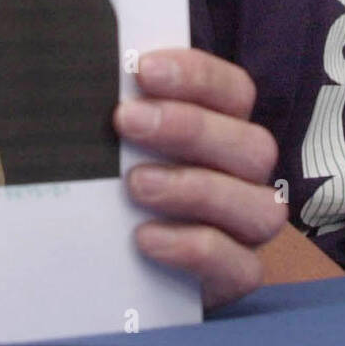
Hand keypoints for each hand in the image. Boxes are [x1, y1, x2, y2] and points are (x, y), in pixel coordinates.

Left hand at [115, 49, 285, 309]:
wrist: (111, 267)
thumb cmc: (116, 185)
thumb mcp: (115, 142)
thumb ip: (119, 108)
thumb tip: (84, 73)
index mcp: (226, 128)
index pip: (234, 92)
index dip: (196, 76)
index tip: (142, 69)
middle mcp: (246, 175)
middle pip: (253, 146)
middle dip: (190, 128)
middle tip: (127, 121)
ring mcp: (246, 229)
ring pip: (260, 206)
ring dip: (196, 189)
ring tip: (136, 184)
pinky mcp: (234, 276)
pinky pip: (239, 266)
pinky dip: (194, 248)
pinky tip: (145, 237)